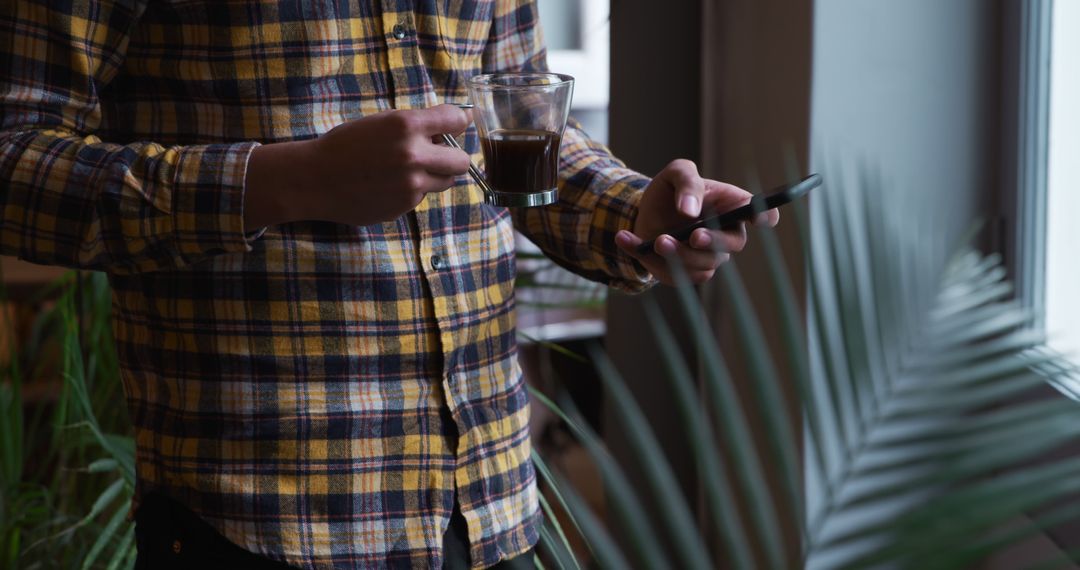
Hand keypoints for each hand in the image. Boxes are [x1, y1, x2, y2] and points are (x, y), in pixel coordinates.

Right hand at [245, 104, 470, 228]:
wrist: (315, 179)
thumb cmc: (345, 146)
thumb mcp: (380, 123)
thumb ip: (415, 126)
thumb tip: (450, 127)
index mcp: (406, 125)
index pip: (455, 120)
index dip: (458, 122)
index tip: (458, 125)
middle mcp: (414, 154)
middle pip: (462, 160)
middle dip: (454, 156)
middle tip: (442, 155)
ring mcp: (412, 183)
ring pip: (447, 181)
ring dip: (436, 175)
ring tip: (410, 171)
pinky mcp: (406, 204)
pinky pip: (423, 195)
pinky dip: (414, 190)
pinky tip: (390, 185)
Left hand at [614, 159, 779, 284]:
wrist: (642, 214)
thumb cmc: (669, 192)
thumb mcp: (676, 174)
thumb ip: (687, 182)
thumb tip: (690, 211)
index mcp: (733, 207)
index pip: (763, 214)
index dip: (765, 217)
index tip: (758, 217)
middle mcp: (726, 235)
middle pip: (732, 245)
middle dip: (713, 243)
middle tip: (694, 236)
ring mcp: (708, 258)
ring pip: (703, 266)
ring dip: (678, 255)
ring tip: (657, 239)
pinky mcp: (685, 273)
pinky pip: (674, 275)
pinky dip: (647, 259)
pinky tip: (626, 239)